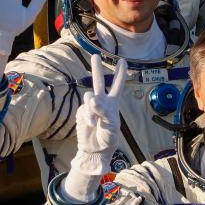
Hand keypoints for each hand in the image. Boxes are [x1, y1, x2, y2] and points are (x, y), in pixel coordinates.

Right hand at [62, 56, 127, 202]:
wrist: (95, 150)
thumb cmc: (108, 138)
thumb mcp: (111, 125)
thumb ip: (103, 111)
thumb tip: (92, 99)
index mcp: (113, 103)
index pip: (117, 85)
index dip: (120, 73)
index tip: (123, 61)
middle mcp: (102, 102)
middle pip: (99, 82)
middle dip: (96, 69)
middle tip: (95, 55)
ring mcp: (90, 107)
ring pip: (89, 95)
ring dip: (93, 106)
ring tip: (96, 120)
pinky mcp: (82, 112)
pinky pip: (85, 110)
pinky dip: (89, 117)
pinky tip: (91, 125)